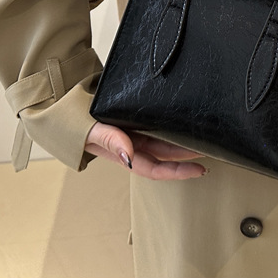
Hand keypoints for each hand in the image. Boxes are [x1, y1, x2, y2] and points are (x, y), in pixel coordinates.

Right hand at [85, 121, 206, 179]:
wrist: (64, 106)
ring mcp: (135, 130)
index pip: (157, 167)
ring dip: (182, 139)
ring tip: (204, 135)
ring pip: (164, 138)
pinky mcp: (135, 115)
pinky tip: (183, 116)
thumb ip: (110, 141)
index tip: (201, 170)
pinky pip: (156, 120)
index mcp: (125, 153)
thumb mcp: (92, 132)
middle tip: (213, 148)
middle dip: (188, 154)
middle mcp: (133, 143)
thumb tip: (129, 154)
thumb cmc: (75, 124)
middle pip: (166, 154)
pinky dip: (170, 120)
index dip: (179, 171)